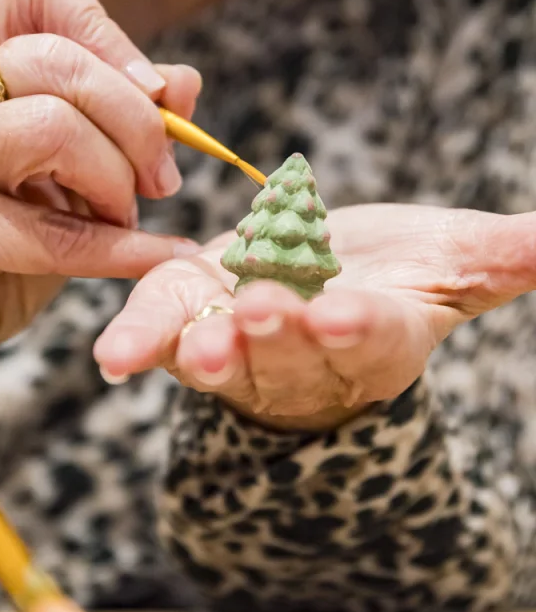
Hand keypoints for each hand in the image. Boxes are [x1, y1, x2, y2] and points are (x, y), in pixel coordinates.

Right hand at [0, 0, 199, 397]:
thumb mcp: (45, 182)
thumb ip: (108, 128)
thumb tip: (183, 81)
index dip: (108, 29)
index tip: (149, 91)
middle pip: (58, 60)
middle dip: (136, 120)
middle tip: (159, 177)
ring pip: (54, 129)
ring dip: (116, 180)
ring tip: (123, 217)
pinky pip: (56, 232)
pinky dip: (126, 249)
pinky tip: (160, 256)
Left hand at [95, 203, 535, 430]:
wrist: (314, 281)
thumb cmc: (390, 276)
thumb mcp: (451, 263)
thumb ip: (504, 255)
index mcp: (374, 338)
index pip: (370, 336)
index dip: (357, 327)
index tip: (344, 316)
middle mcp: (305, 356)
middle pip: (293, 351)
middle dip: (280, 334)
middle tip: (266, 312)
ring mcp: (242, 344)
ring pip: (228, 354)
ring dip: (215, 349)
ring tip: (203, 343)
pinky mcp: (188, 318)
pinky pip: (163, 334)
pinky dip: (140, 342)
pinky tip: (113, 357)